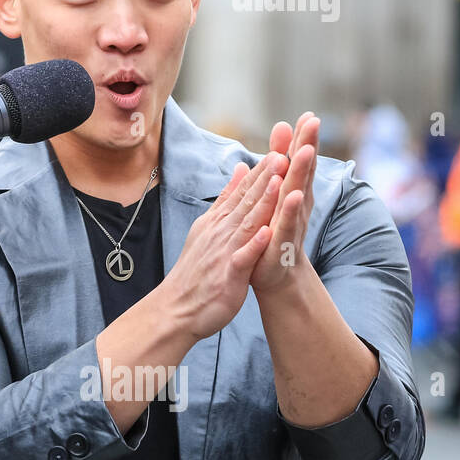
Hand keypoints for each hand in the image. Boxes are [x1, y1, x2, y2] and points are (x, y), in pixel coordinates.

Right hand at [158, 150, 286, 341]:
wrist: (178, 308)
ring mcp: (224, 252)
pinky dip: (255, 245)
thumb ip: (227, 198)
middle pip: (246, 202)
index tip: (277, 151)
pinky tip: (267, 233)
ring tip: (278, 183)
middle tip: (282, 154)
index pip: (242, 192)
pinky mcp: (228, 275)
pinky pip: (243, 258)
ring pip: (247, 224)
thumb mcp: (209, 227)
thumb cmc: (197, 271)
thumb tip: (241, 168)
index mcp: (218, 222)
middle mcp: (221, 232)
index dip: (260, 172)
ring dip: (262, 203)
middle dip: (265, 178)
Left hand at [250, 112, 319, 293]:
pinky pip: (286, 222)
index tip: (308, 114)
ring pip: (297, 192)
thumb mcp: (273, 197)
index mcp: (292, 192)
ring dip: (302, 172)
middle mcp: (297, 204)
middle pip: (303, 170)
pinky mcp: (281, 240)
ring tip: (306, 150)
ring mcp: (292, 221)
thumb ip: (275, 167)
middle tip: (313, 121)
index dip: (302, 139)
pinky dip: (290, 208)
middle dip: (307, 145)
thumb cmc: (273, 231)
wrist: (275, 275)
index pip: (298, 161)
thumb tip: (279, 135)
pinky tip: (294, 194)